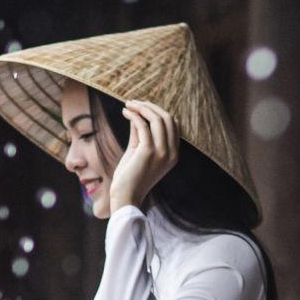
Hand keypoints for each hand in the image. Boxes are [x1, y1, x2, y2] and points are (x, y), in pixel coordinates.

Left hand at [107, 97, 179, 211]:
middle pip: (167, 118)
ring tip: (129, 104)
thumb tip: (138, 114)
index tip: (143, 107)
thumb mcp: (138, 151)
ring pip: (157, 119)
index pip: (174, 124)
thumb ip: (140, 133)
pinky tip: (125, 112)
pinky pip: (143, 125)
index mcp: (173, 154)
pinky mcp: (148, 151)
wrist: (126, 197)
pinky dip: (134, 115)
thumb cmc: (130, 176)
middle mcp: (171, 153)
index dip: (159, 112)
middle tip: (134, 102)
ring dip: (142, 107)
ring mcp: (162, 152)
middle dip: (151, 106)